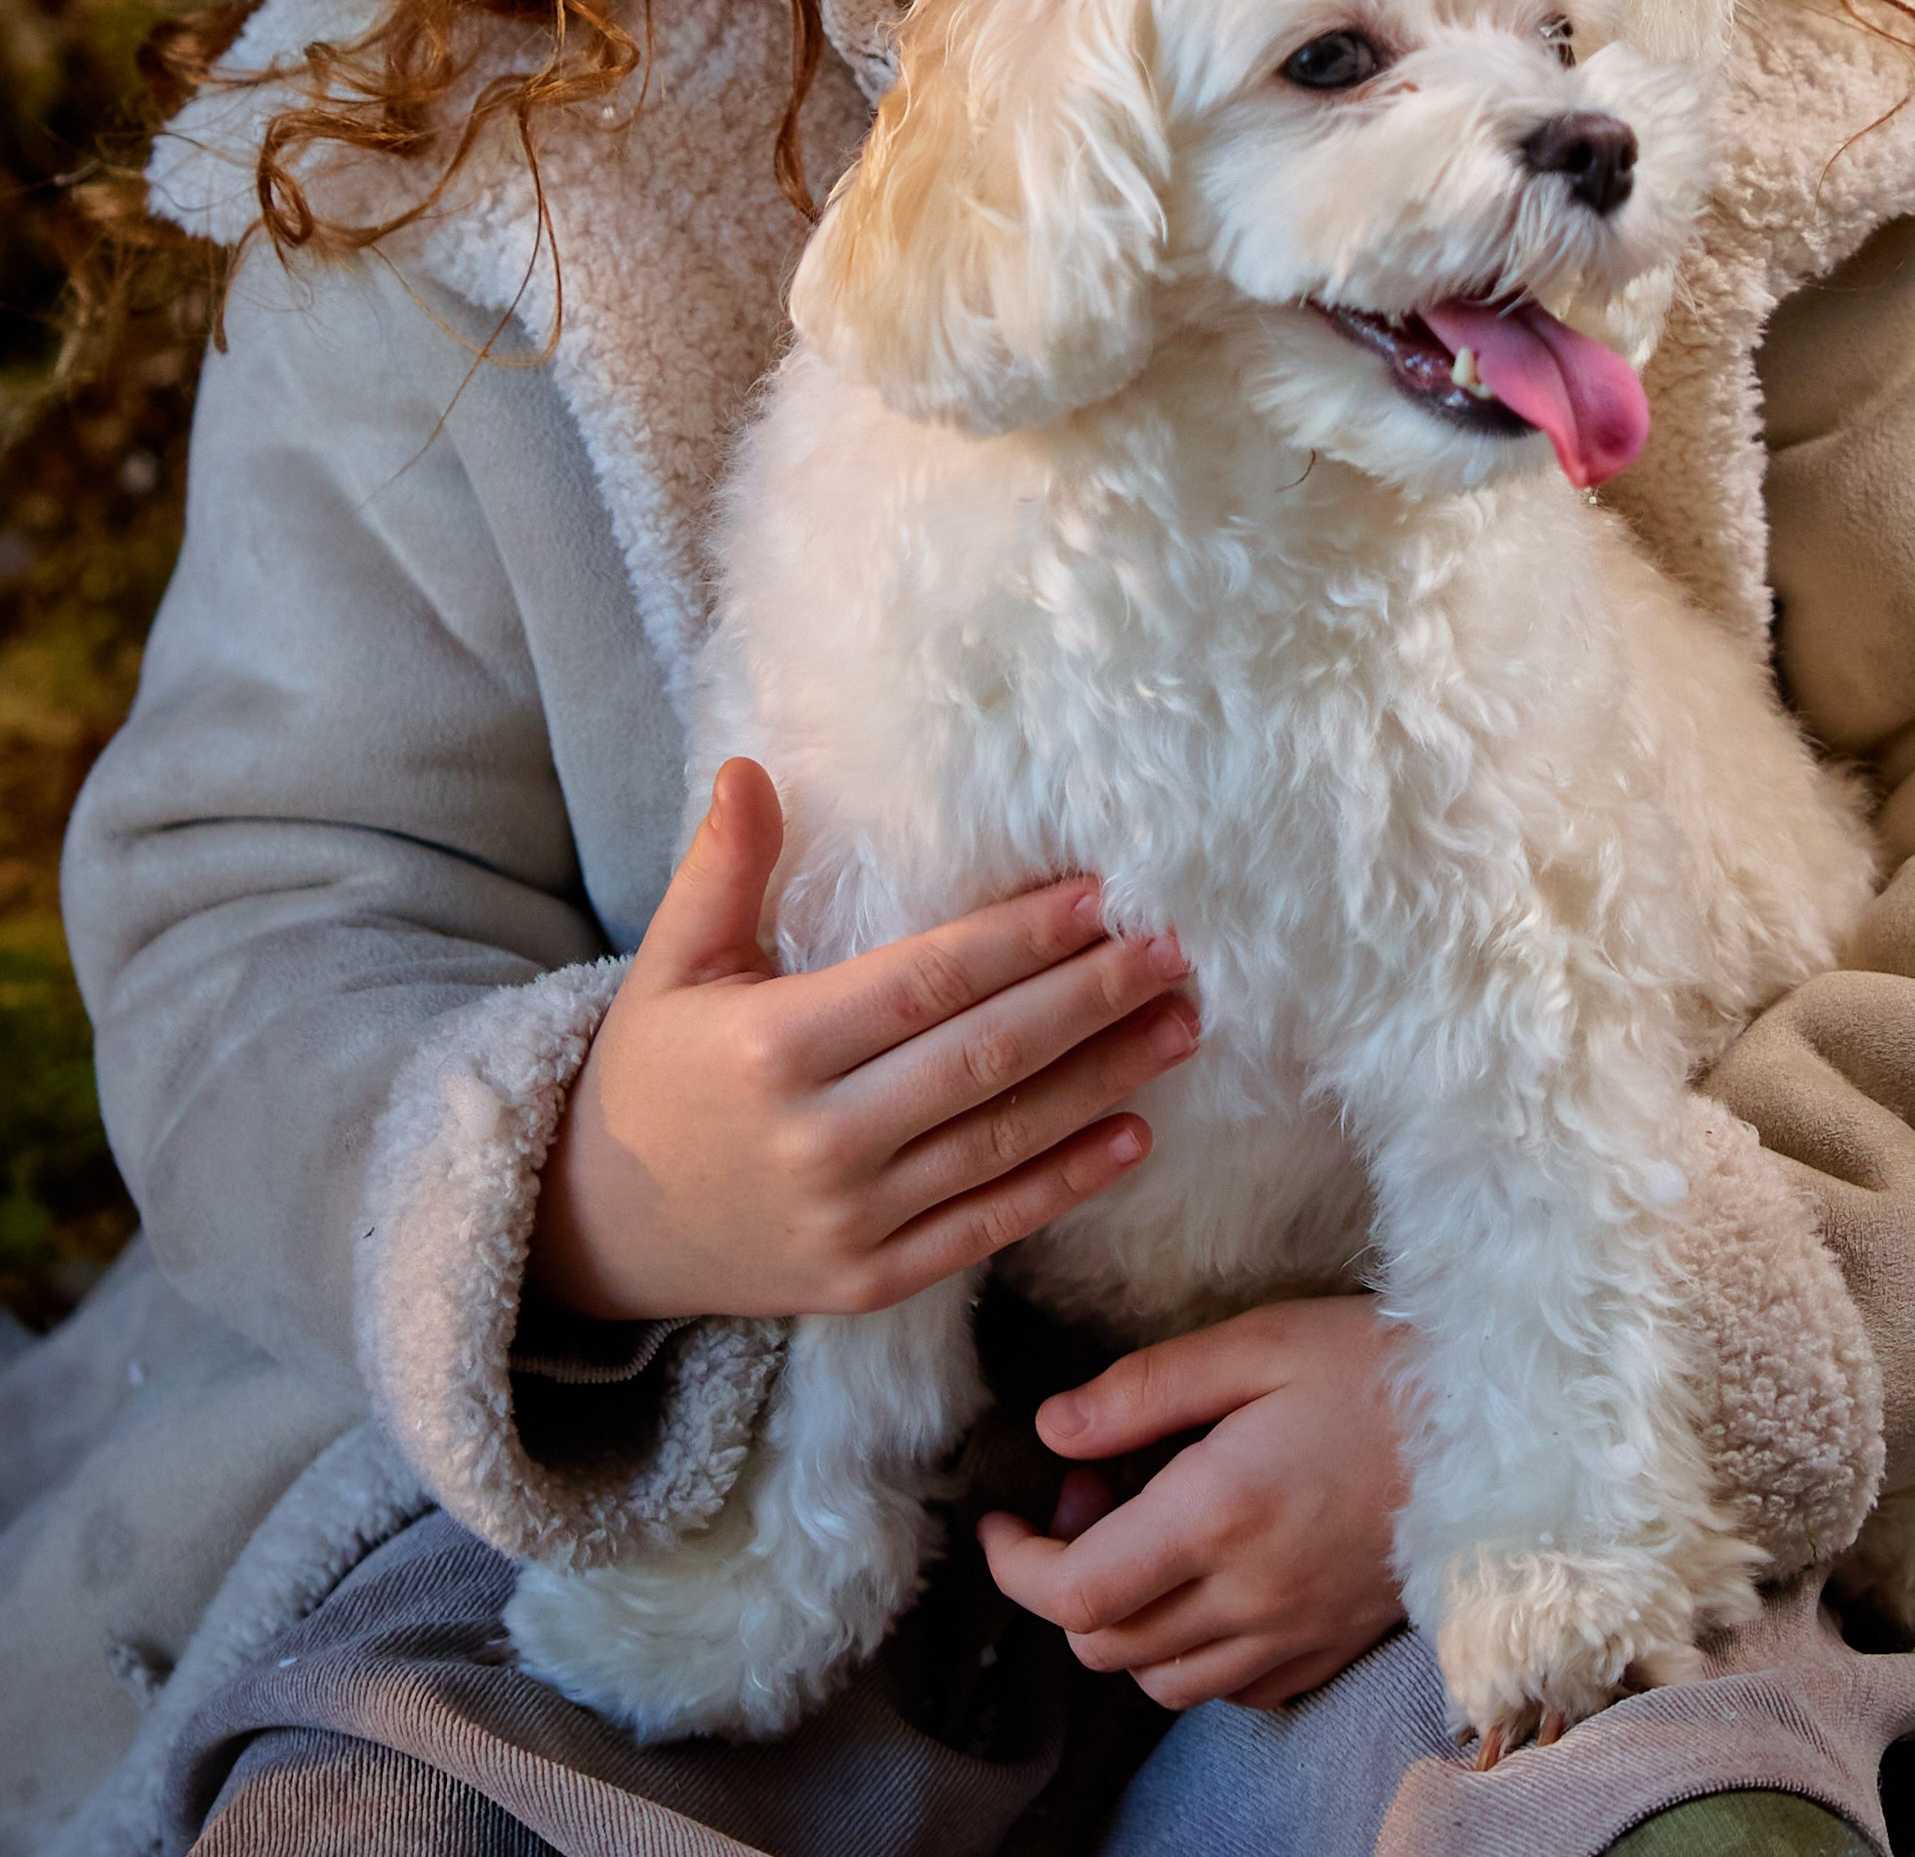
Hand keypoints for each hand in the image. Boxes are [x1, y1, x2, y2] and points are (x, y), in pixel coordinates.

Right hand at [529, 758, 1196, 1321]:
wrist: (600, 1231)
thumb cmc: (650, 1074)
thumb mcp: (671, 965)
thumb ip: (722, 870)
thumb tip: (749, 767)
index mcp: (776, 1047)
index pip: (925, 985)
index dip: (1019, 940)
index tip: (1101, 899)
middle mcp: (821, 1139)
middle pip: (985, 1059)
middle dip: (1089, 1000)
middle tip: (1173, 953)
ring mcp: (851, 1220)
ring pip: (1002, 1143)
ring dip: (1103, 1082)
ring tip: (1179, 1027)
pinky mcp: (869, 1282)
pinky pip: (986, 1227)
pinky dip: (1066, 1183)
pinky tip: (1136, 1134)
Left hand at [979, 1298, 1408, 1709]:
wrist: (1500, 1423)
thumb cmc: (1377, 1366)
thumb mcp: (1255, 1343)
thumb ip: (1142, 1390)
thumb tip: (1052, 1428)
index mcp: (1219, 1514)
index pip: (1074, 1594)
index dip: (1015, 1566)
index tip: (1002, 1520)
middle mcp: (1250, 1596)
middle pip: (1105, 1647)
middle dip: (1065, 1580)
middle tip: (1093, 1492)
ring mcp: (1293, 1634)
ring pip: (1161, 1680)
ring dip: (1126, 1621)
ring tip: (1148, 1531)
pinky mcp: (1329, 1649)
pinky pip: (1230, 1690)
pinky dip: (1193, 1652)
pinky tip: (1209, 1578)